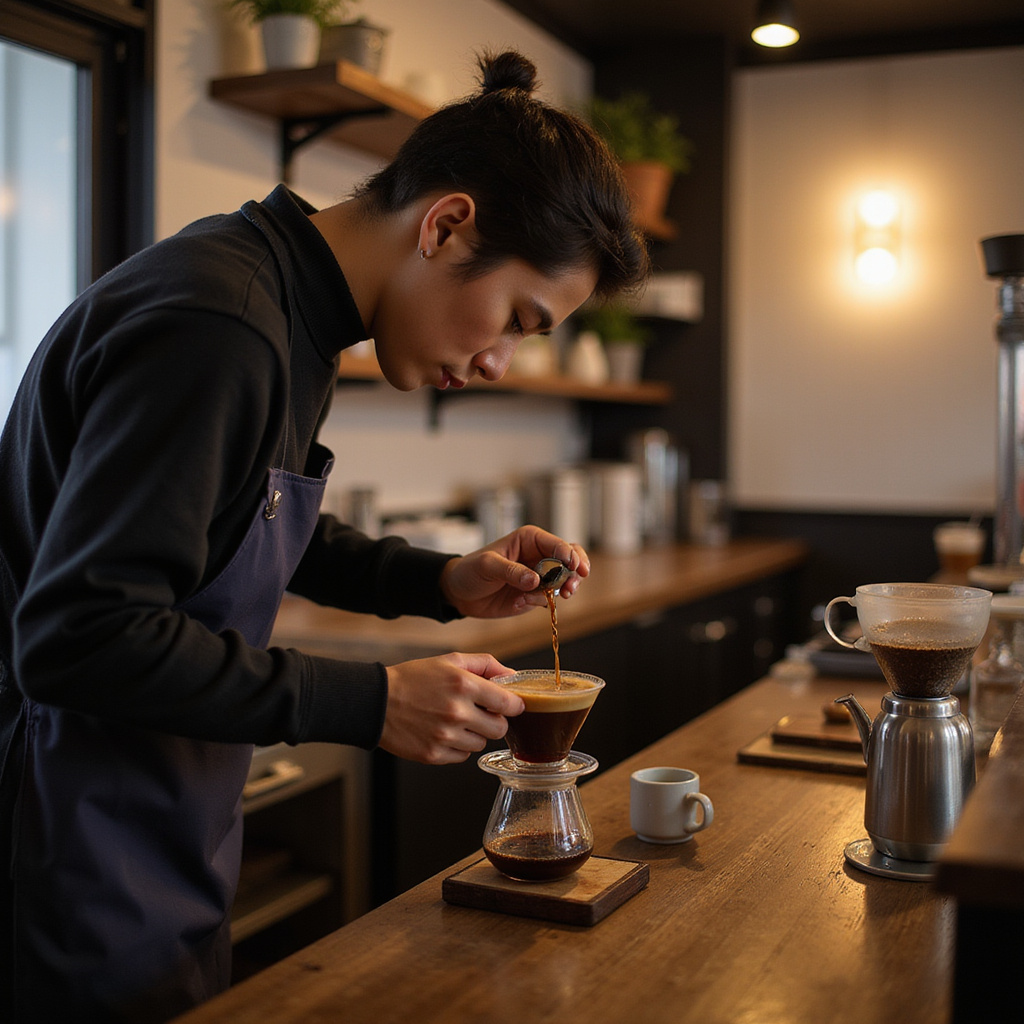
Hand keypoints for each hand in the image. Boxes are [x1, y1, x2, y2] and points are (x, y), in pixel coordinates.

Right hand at [380, 653, 523, 763]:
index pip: (509, 703)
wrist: (376, 701)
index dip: (514, 705)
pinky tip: (443, 732)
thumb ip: (485, 664)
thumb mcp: (450, 660)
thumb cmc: (414, 678)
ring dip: (474, 734)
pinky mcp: (434, 755)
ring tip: (455, 721)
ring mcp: (445, 736)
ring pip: (480, 743)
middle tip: (480, 713)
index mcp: (464, 685)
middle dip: (494, 721)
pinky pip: (462, 757)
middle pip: (500, 729)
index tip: (511, 705)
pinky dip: (457, 747)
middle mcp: (457, 712)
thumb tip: (511, 674)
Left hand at [439, 524, 590, 618]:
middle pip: (571, 558)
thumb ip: (511, 571)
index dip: (569, 554)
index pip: (557, 544)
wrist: (460, 594)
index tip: (573, 566)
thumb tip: (535, 580)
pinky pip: (550, 598)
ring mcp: (540, 576)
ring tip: (563, 596)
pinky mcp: (536, 595)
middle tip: (573, 584)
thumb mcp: (487, 566)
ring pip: (566, 579)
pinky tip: (524, 603)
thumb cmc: (470, 570)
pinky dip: (544, 602)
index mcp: (529, 540)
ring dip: (567, 587)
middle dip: (577, 570)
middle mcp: (539, 556)